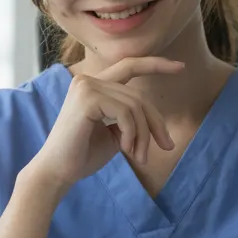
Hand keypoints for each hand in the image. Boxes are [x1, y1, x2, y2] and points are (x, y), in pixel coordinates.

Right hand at [30, 56, 183, 192]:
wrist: (57, 172)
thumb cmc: (82, 155)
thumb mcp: (114, 133)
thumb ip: (130, 120)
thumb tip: (158, 126)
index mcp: (93, 85)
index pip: (129, 66)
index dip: (155, 64)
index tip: (180, 67)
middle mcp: (87, 80)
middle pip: (138, 95)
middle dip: (156, 123)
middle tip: (167, 145)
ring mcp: (86, 86)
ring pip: (135, 105)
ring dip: (144, 135)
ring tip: (140, 156)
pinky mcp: (87, 98)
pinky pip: (126, 113)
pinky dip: (133, 134)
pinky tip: (125, 149)